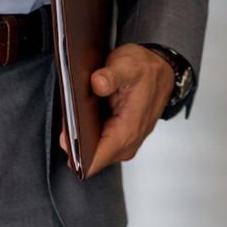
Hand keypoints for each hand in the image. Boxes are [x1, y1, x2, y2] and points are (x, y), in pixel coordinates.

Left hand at [81, 43, 175, 175]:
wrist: (162, 71)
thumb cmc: (145, 70)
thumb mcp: (126, 65)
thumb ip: (111, 76)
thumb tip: (97, 83)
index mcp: (127, 131)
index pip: (93, 161)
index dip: (75, 151)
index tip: (64, 135)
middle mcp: (127, 144)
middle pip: (89, 157)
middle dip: (75, 140)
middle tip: (70, 115)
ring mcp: (125, 143)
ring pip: (92, 151)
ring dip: (81, 135)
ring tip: (79, 111)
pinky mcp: (121, 139)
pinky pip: (98, 143)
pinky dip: (89, 132)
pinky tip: (86, 114)